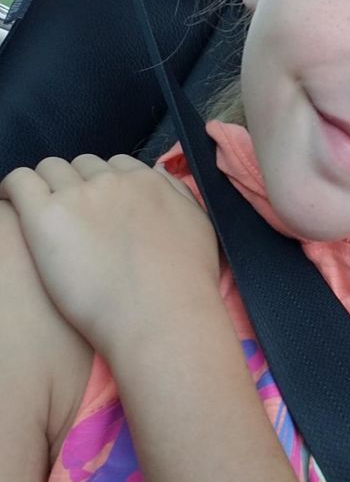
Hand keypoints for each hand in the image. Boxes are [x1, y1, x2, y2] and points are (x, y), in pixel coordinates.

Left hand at [0, 154, 219, 359]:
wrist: (162, 316)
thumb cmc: (185, 283)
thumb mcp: (198, 225)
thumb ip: (178, 194)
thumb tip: (157, 175)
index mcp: (147, 181)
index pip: (116, 165)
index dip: (106, 186)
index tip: (101, 209)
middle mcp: (113, 181)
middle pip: (83, 165)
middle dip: (77, 184)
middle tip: (74, 219)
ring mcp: (79, 195)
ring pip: (50, 169)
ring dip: (47, 186)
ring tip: (42, 216)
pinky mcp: (47, 217)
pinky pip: (19, 182)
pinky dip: (12, 189)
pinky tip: (11, 204)